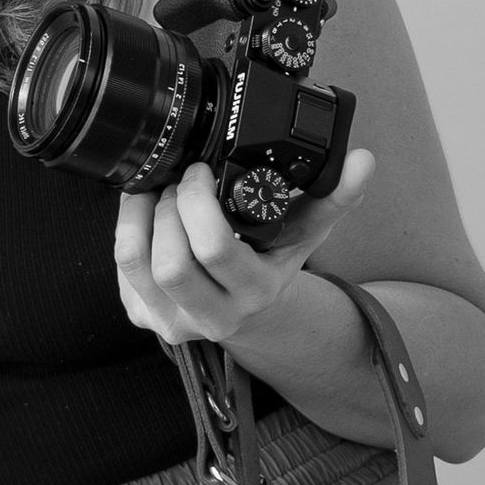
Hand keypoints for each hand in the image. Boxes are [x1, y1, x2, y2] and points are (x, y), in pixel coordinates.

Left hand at [114, 150, 375, 349]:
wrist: (252, 311)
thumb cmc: (272, 260)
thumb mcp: (306, 232)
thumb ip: (336, 195)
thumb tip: (363, 161)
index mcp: (255, 292)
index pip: (215, 250)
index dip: (197, 203)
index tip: (199, 171)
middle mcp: (214, 316)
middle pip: (170, 262)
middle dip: (167, 208)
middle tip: (177, 180)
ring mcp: (174, 323)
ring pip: (135, 264)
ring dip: (137, 217)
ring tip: (153, 191)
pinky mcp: (144, 318)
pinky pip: (120, 274)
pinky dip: (127, 233)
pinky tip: (144, 216)